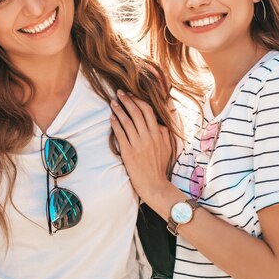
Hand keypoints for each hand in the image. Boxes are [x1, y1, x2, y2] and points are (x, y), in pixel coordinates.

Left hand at [110, 90, 172, 204]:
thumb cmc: (159, 167)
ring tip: (113, 103)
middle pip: (136, 112)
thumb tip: (158, 123)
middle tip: (119, 92)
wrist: (154, 185)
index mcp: (158, 134)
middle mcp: (148, 137)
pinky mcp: (128, 153)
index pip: (148, 111)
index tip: (131, 94)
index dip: (138, 100)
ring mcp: (138, 144)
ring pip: (127, 121)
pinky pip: (120, 134)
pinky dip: (115, 124)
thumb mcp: (167, 148)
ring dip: (119, 110)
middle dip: (127, 100)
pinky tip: (111, 118)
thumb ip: (163, 133)